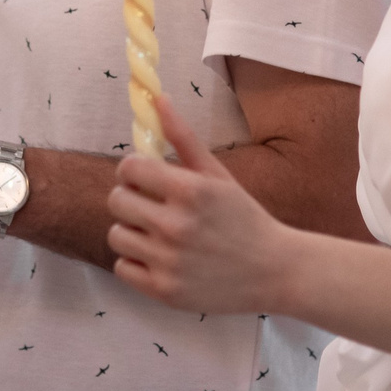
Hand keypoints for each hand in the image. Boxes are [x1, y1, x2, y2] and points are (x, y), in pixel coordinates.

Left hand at [107, 95, 298, 314]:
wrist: (273, 271)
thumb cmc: (244, 218)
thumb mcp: (218, 175)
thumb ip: (183, 137)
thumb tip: (158, 99)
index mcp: (190, 190)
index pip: (129, 168)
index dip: (134, 170)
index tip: (146, 178)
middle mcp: (176, 225)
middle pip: (116, 200)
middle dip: (129, 197)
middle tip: (150, 205)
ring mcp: (169, 261)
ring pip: (116, 234)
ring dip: (131, 230)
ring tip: (156, 232)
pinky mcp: (164, 290)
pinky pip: (123, 267)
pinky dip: (135, 261)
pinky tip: (158, 257)